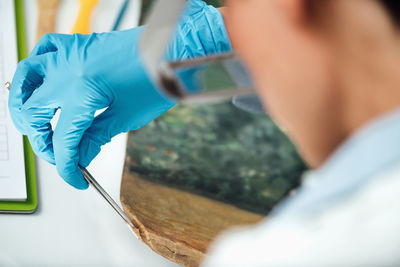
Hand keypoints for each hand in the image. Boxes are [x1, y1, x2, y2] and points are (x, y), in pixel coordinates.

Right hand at [8, 0, 230, 189]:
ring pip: (25, 78)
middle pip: (33, 113)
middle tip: (59, 154)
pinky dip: (37, 69)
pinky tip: (46, 84)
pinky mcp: (76, 44)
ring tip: (38, 124)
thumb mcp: (127, 116)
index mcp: (81, 93)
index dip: (66, 167)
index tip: (75, 179)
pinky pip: (44, 49)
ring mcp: (69, 54)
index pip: (62, 141)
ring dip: (26, 104)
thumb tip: (79, 157)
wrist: (171, 49)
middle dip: (42, 141)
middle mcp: (67, 71)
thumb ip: (96, 137)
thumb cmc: (157, 78)